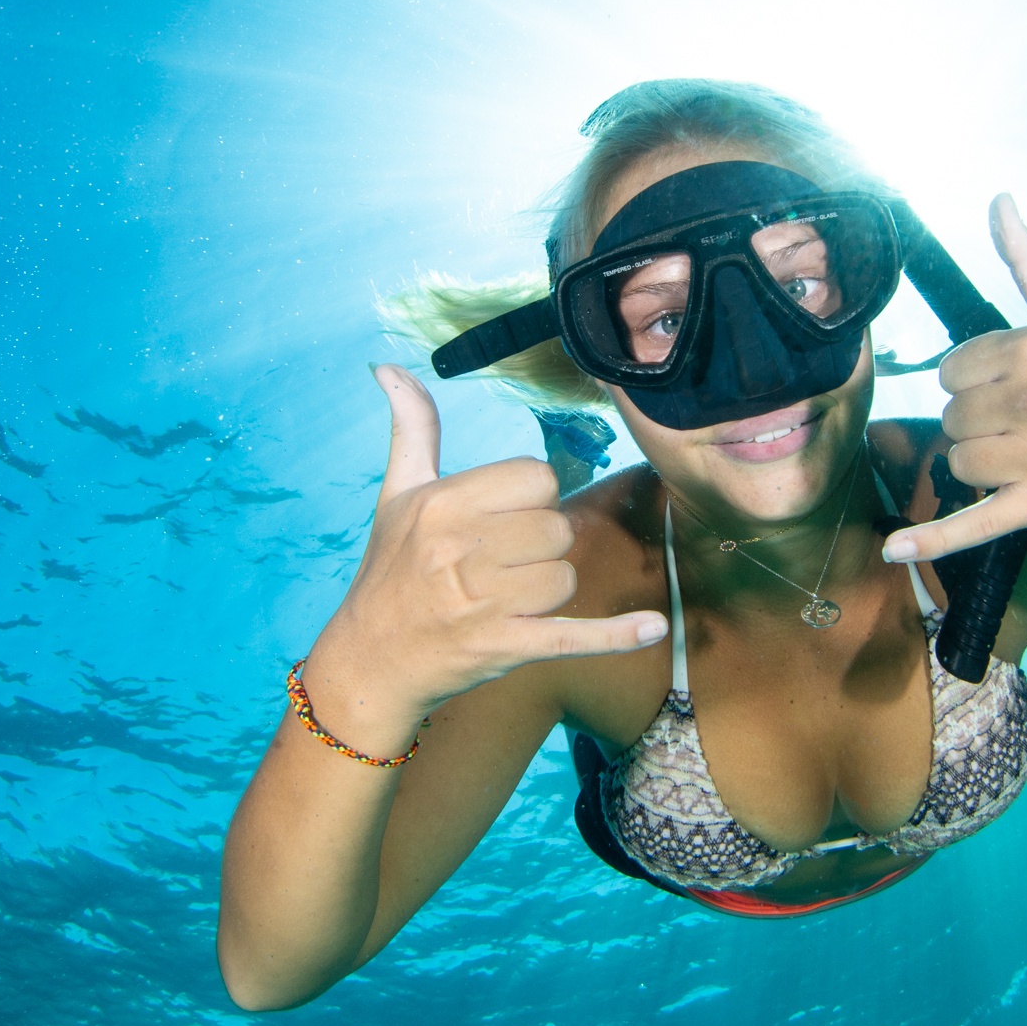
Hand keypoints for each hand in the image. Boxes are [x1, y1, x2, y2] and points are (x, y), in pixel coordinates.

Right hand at [310, 367, 666, 730]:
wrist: (373, 658)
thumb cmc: (391, 569)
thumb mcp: (397, 494)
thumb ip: (412, 428)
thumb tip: (389, 367)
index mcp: (443, 505)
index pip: (536, 478)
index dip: (531, 496)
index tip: (505, 517)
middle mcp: (462, 552)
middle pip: (557, 527)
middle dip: (541, 544)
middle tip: (503, 562)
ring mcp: (484, 604)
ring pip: (566, 577)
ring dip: (549, 588)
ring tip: (509, 596)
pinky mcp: (505, 647)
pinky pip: (575, 634)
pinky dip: (616, 635)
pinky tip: (653, 628)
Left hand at [883, 196, 1026, 561]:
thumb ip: (1026, 256)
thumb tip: (1000, 198)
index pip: (952, 369)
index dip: (975, 381)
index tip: (1015, 386)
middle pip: (952, 415)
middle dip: (981, 422)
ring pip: (958, 462)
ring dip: (982, 464)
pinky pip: (971, 523)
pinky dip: (932, 542)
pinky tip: (893, 551)